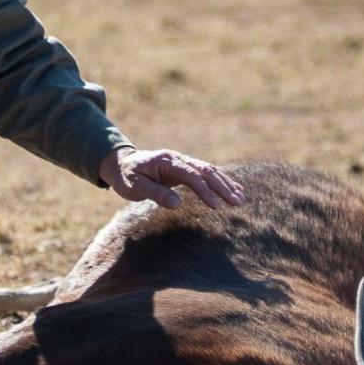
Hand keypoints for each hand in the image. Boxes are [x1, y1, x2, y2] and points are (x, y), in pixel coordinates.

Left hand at [100, 147, 246, 210]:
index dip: (205, 190)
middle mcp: (178, 158)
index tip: (216, 206)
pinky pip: (206, 173)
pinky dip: (222, 180)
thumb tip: (177, 203)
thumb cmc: (127, 177)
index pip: (191, 176)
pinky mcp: (185, 168)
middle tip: (237, 202)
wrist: (122, 163)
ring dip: (226, 183)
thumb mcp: (134, 187)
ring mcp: (183, 161)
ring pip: (209, 170)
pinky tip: (235, 188)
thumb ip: (155, 193)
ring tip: (241, 198)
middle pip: (205, 170)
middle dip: (223, 186)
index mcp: (167, 161)